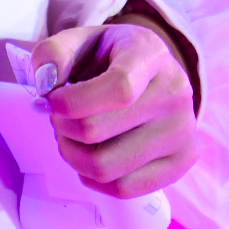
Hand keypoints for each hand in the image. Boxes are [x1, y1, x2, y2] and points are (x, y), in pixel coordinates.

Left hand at [28, 14, 200, 198]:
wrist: (151, 72)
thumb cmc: (110, 58)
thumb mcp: (80, 40)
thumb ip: (54, 53)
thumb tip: (45, 85)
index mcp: (151, 55)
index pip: (117, 89)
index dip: (72, 103)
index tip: (49, 102)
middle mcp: (175, 93)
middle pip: (99, 131)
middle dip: (63, 128)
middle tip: (58, 119)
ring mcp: (183, 131)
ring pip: (106, 167)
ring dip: (73, 156)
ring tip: (71, 138)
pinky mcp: (183, 160)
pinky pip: (124, 189)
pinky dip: (94, 179)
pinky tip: (91, 156)